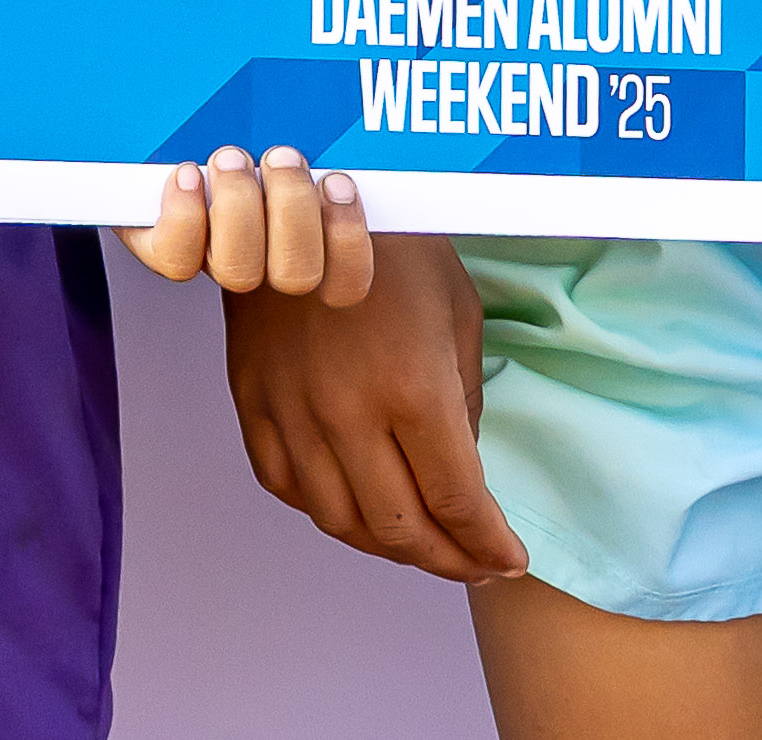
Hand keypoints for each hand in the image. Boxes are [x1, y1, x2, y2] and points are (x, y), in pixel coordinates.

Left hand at [131, 144, 372, 298]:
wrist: (170, 124)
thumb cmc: (250, 121)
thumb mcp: (298, 123)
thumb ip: (334, 128)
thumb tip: (379, 102)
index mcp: (313, 243)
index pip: (347, 282)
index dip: (347, 239)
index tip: (338, 180)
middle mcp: (265, 261)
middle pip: (296, 274)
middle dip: (293, 209)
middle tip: (284, 155)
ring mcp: (214, 257)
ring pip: (240, 269)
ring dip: (241, 207)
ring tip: (232, 156)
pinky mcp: (164, 245)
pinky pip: (175, 259)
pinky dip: (184, 216)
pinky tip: (189, 173)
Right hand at [223, 227, 529, 582]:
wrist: (298, 199)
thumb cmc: (393, 245)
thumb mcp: (458, 314)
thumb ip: (464, 402)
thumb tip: (462, 470)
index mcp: (412, 388)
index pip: (457, 502)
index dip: (489, 544)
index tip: (509, 558)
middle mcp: (348, 413)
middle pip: (400, 527)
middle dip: (448, 559)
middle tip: (473, 562)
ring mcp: (292, 411)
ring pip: (340, 520)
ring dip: (387, 546)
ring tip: (419, 544)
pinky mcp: (252, 402)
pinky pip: (285, 486)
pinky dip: (323, 511)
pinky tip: (352, 507)